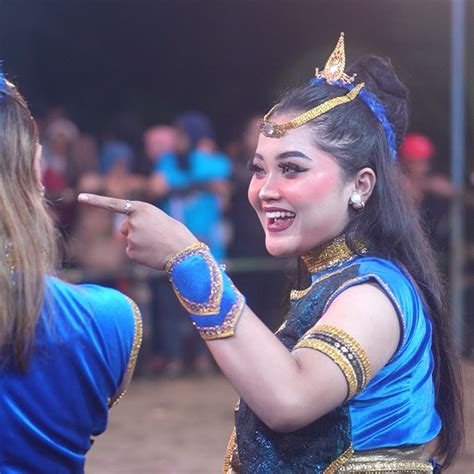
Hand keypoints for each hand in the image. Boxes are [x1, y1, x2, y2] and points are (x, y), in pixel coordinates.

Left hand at [77, 193, 197, 269]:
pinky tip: (153, 254)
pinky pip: (132, 253)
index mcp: (141, 208)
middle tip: (156, 236)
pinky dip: (141, 255)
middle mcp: (133, 221)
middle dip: (135, 232)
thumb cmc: (175, 234)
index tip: (80, 197)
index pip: (114, 204)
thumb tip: (120, 233)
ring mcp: (131, 237)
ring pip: (129, 242)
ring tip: (158, 245)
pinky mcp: (131, 252)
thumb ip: (138, 221)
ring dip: (141, 244)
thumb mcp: (158, 219)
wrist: (184, 252)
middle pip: (125, 228)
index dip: (95, 201)